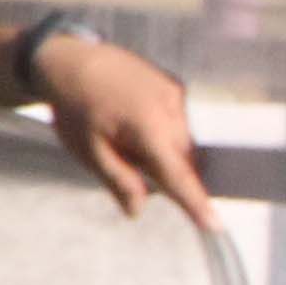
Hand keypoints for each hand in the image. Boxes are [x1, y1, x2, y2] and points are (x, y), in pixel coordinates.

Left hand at [32, 32, 217, 230]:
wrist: (69, 58)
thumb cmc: (75, 106)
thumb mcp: (88, 150)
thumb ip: (118, 181)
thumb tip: (137, 210)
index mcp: (148, 128)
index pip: (178, 175)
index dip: (196, 203)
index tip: (216, 226)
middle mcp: (170, 110)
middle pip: (183, 160)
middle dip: (165, 171)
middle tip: (128, 161)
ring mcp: (175, 94)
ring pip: (182, 142)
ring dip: (165, 151)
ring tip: (126, 135)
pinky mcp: (174, 86)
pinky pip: (179, 122)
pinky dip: (164, 131)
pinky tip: (134, 120)